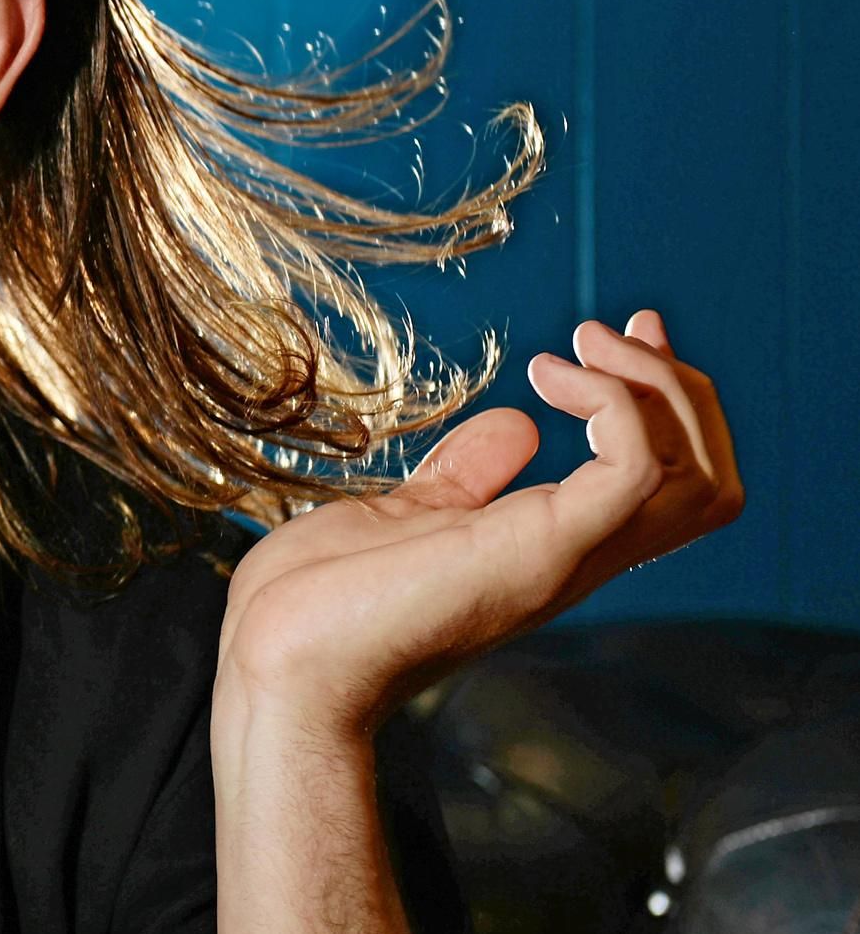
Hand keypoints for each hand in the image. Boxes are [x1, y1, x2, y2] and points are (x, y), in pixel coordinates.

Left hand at [213, 308, 743, 738]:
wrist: (283, 660)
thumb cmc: (326, 600)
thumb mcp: (412, 514)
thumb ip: (469, 477)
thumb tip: (518, 428)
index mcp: (555, 547)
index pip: (675, 486)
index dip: (669, 405)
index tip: (622, 334)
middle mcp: (578, 557)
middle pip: (710, 480)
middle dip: (680, 388)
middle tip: (606, 331)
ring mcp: (562, 556)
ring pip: (697, 478)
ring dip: (654, 389)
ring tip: (576, 348)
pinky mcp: (537, 550)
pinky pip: (636, 474)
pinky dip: (617, 408)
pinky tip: (551, 379)